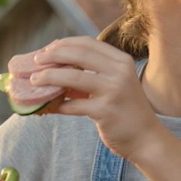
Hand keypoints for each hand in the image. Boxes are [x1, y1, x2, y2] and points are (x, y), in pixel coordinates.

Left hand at [27, 37, 163, 158]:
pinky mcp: (105, 111)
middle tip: (35, 61)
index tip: (47, 50)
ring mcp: (113, 91)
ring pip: (72, 76)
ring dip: (48, 77)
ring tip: (34, 80)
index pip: (88, 43)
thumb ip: (94, 71)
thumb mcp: (116, 83)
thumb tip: (57, 63)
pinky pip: (73, 104)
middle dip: (52, 55)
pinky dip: (58, 105)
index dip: (64, 43)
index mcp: (121, 61)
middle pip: (78, 54)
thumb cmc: (126, 110)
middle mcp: (119, 72)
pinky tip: (49, 107)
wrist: (146, 138)